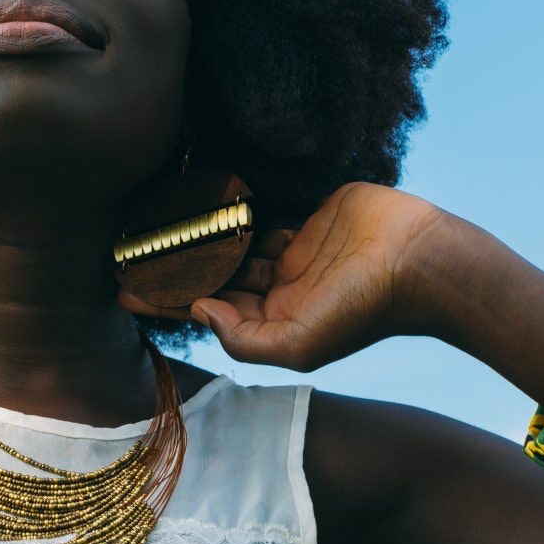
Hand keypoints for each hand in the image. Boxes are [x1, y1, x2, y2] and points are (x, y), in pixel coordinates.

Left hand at [116, 182, 447, 370]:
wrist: (420, 260)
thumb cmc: (365, 308)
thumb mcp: (299, 343)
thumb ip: (244, 338)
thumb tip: (199, 312)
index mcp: (275, 323)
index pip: (207, 311)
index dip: (166, 304)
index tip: (123, 293)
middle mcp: (280, 290)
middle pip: (214, 278)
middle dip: (173, 269)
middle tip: (126, 254)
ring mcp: (294, 252)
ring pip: (233, 244)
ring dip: (198, 237)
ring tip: (154, 226)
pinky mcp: (309, 217)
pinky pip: (261, 213)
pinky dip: (233, 209)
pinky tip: (200, 200)